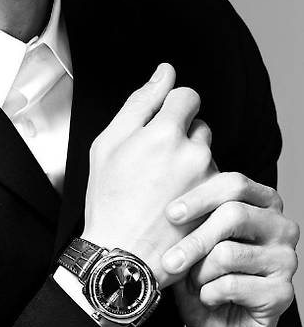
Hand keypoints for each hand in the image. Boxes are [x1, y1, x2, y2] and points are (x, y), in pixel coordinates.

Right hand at [81, 63, 215, 287]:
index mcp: (164, 133)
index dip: (171, 106)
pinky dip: (197, 188)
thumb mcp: (108, 143)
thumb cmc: (109, 199)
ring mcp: (208, 180)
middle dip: (180, 136)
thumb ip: (140, 102)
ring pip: (206, 155)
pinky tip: (174, 204)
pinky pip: (212, 182)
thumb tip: (164, 72)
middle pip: (198, 126)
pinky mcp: (217, 203)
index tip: (160, 123)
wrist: (122, 254)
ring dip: (190, 162)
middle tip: (153, 165)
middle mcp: (193, 152)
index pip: (187, 96)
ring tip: (162, 188)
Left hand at [163, 172, 298, 326]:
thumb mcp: (191, 238)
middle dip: (194, 240)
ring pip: (227, 253)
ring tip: (194, 282)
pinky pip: (232, 284)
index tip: (171, 214)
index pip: (234, 184)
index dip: (200, 197)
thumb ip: (187, 216)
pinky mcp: (283, 293)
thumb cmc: (203, 272)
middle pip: (233, 215)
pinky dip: (209, 293)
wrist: (219, 325)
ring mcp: (286, 259)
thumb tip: (163, 199)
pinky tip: (209, 297)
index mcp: (262, 202)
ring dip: (199, 273)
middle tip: (169, 260)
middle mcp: (281, 226)